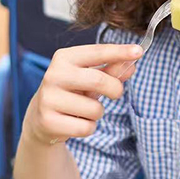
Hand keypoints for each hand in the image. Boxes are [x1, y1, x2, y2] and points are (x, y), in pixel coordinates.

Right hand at [23, 43, 142, 145]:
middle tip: (116, 93)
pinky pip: (86, 128)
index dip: (119, 52)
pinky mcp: (48, 122)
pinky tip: (76, 122)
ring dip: (98, 113)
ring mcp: (48, 99)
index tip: (139, 51)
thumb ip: (111, 70)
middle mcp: (53, 75)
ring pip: (95, 109)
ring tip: (84, 110)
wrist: (41, 116)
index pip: (97, 52)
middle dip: (115, 89)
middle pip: (98, 80)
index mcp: (64, 58)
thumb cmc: (72, 91)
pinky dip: (89, 127)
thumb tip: (132, 65)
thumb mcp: (90, 77)